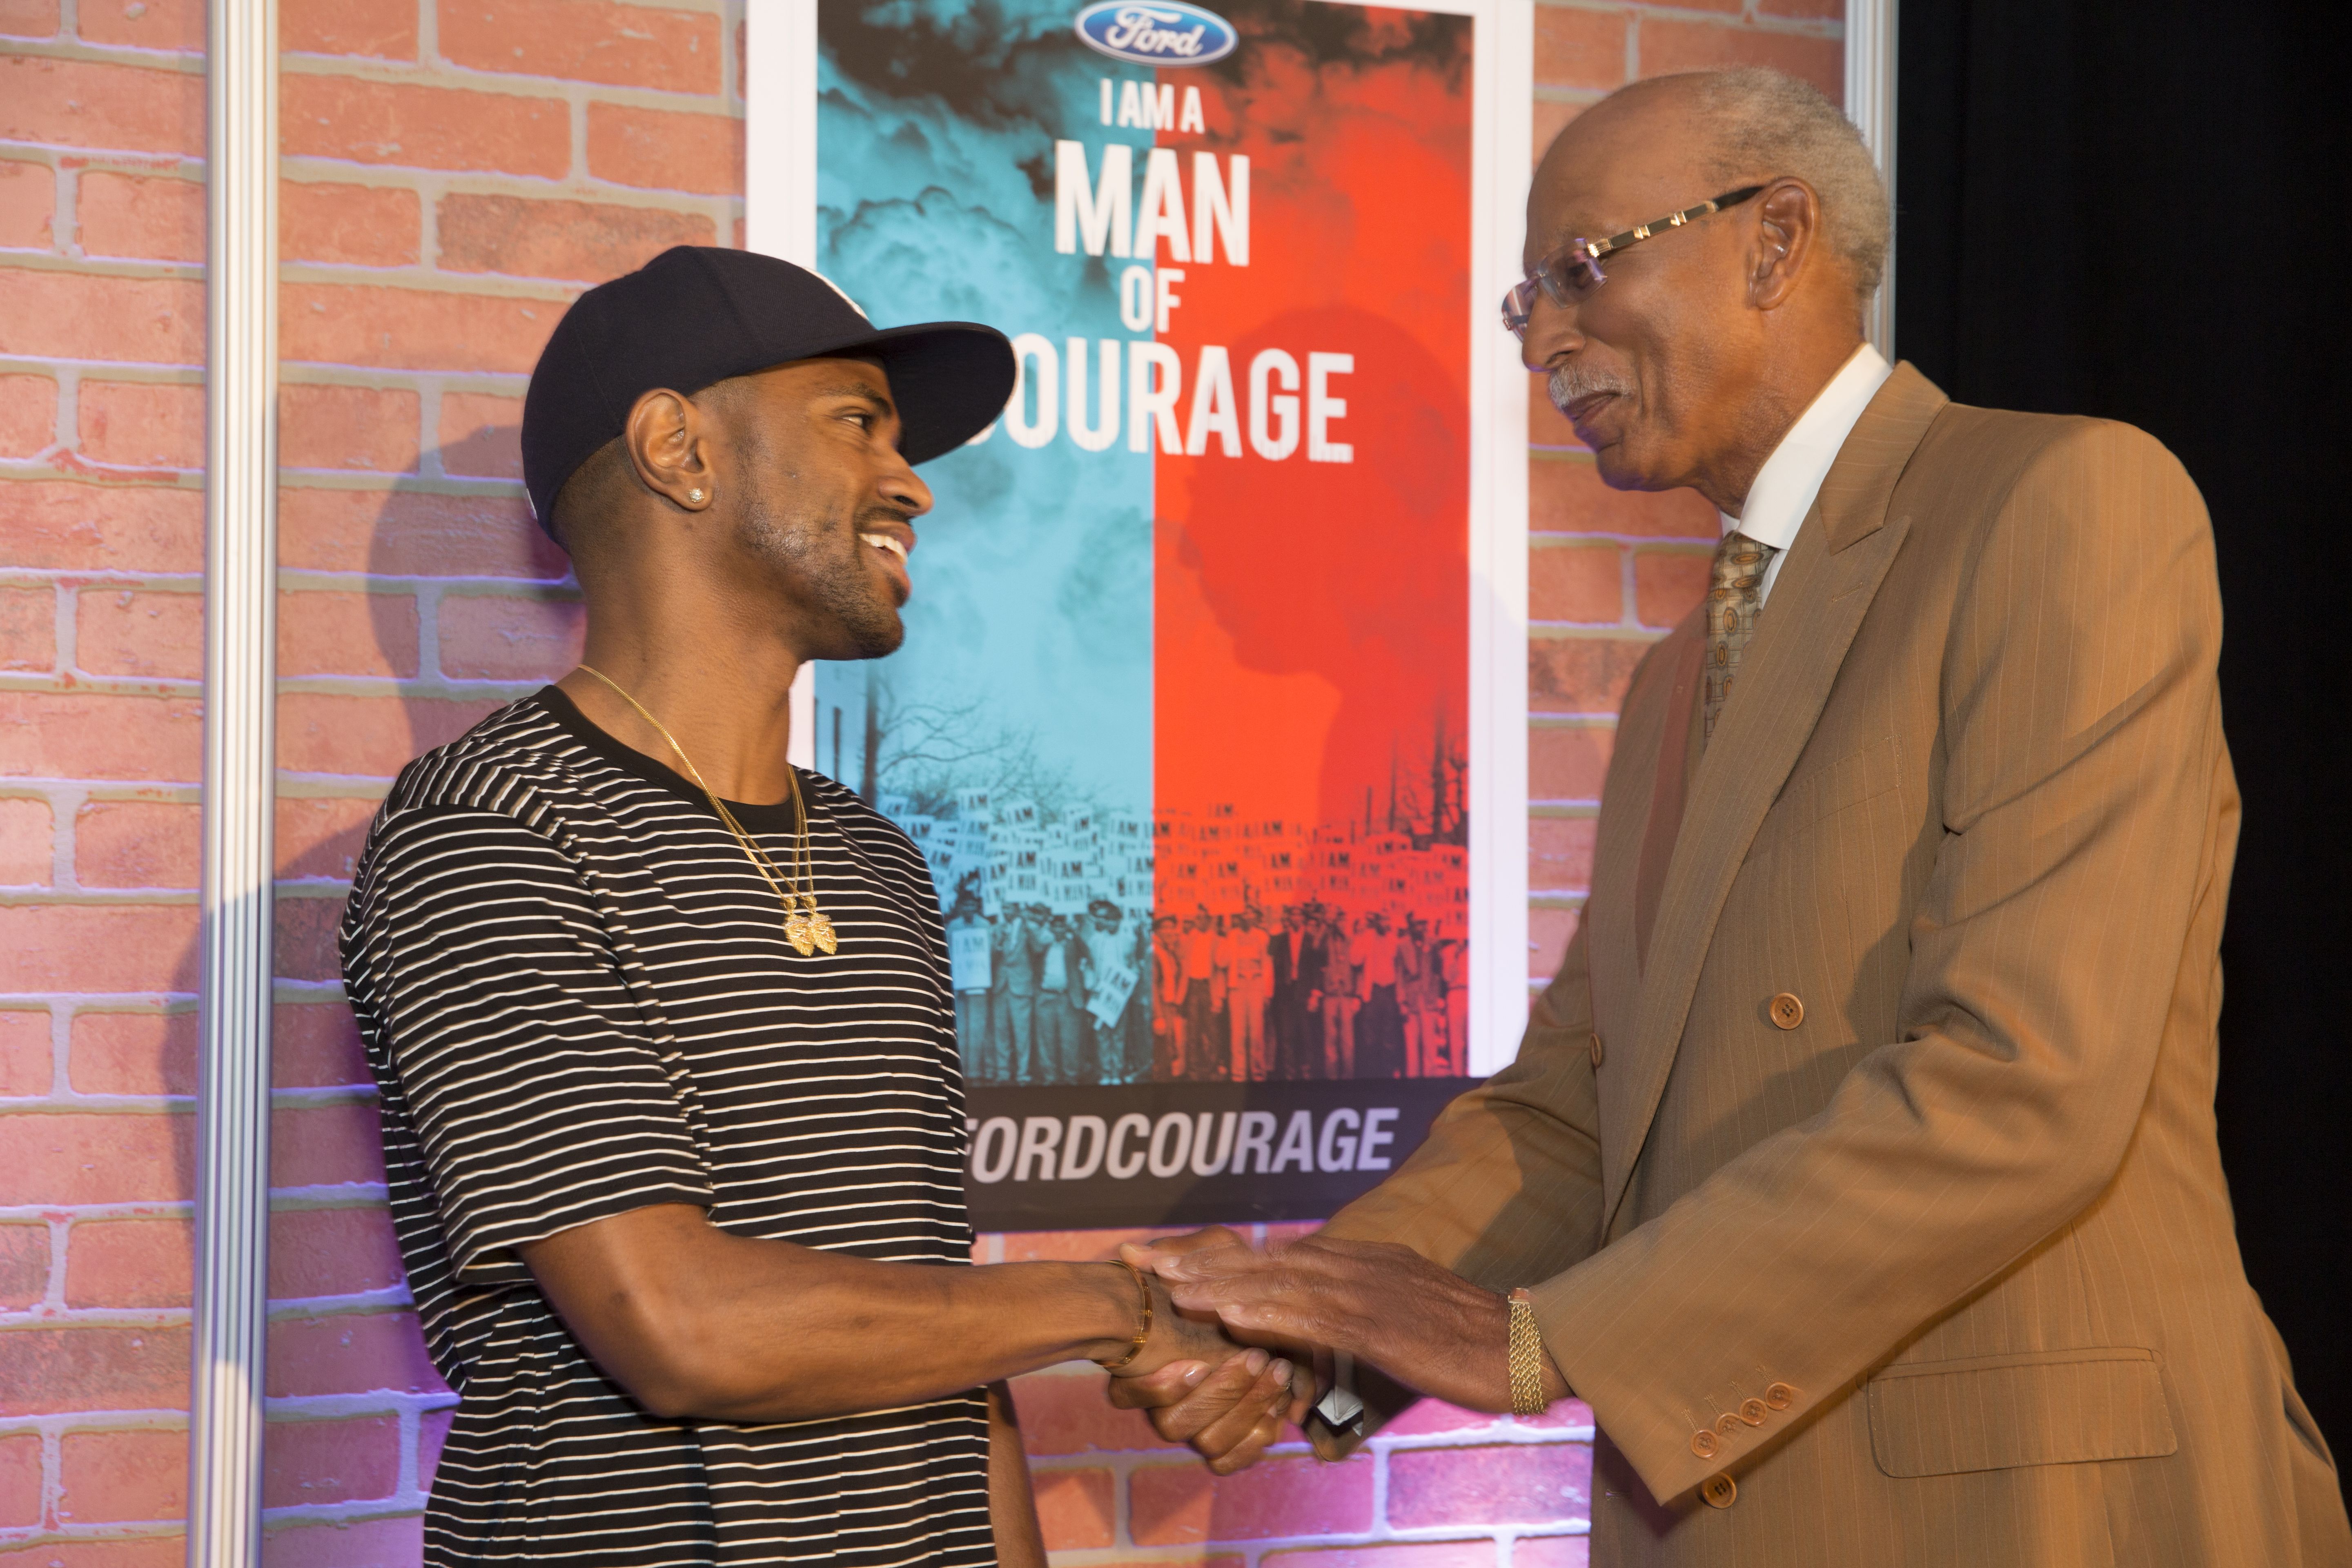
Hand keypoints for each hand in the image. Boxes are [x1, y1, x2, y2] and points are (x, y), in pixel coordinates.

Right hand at [1102, 1232, 1315, 1473]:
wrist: (1277, 1308)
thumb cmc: (1235, 1279)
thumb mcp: (1215, 1254)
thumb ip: (1179, 1255)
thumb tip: (1130, 1251)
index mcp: (1148, 1366)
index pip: (1124, 1394)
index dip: (1155, 1387)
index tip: (1196, 1362)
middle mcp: (1167, 1403)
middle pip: (1171, 1426)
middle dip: (1218, 1394)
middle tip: (1255, 1355)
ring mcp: (1198, 1426)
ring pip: (1207, 1443)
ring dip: (1244, 1409)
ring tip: (1278, 1371)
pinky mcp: (1230, 1443)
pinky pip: (1230, 1461)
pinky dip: (1254, 1439)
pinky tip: (1278, 1409)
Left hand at [1141, 1235, 1567, 1414]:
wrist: (1528, 1344)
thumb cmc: (1467, 1338)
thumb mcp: (1400, 1318)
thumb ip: (1355, 1313)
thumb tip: (1311, 1326)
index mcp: (1362, 1262)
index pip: (1276, 1257)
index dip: (1219, 1257)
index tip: (1167, 1259)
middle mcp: (1360, 1265)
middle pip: (1266, 1261)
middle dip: (1202, 1261)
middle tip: (1142, 1260)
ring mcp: (1371, 1291)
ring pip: (1282, 1283)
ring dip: (1222, 1283)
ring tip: (1171, 1286)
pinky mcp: (1385, 1324)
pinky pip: (1318, 1317)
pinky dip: (1272, 1314)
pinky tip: (1235, 1315)